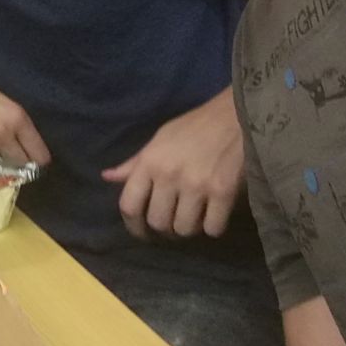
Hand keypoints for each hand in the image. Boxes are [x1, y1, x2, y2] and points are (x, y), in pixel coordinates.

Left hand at [101, 88, 243, 238]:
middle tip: (173, 221)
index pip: (129, 205)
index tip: (142, 232)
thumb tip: (107, 177)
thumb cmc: (196, 126)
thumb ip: (135, 163)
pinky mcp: (223, 192)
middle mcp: (168, 175)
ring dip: (189, 228)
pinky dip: (213, 227)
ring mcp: (196, 185)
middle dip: (165, 228)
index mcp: (149, 162)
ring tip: (194, 217)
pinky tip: (214, 215)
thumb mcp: (160, 138)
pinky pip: (212, 228)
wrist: (238, 114)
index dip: (133, 226)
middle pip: (158, 222)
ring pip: (184, 229)